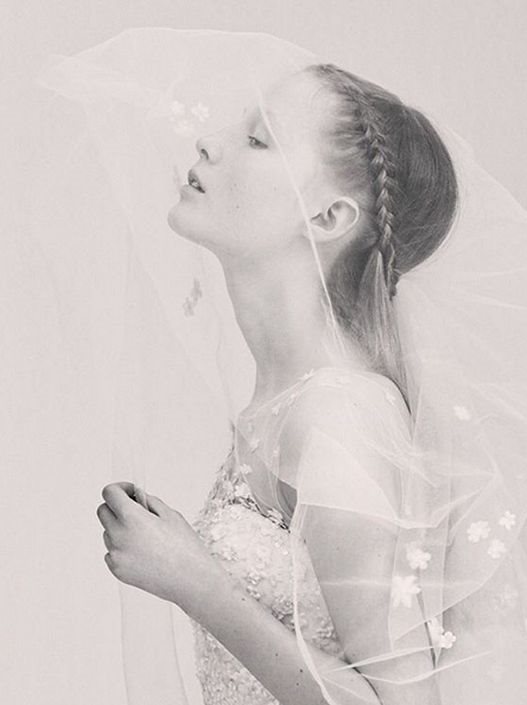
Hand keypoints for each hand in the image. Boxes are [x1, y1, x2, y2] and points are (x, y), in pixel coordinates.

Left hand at [96, 482, 223, 615]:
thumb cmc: (185, 546)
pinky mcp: (116, 570)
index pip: (109, 493)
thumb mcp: (170, 514)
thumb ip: (149, 502)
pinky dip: (122, 547)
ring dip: (120, 528)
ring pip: (108, 532)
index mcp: (131, 517)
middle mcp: (118, 535)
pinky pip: (112, 551)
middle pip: (103, 511)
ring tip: (146, 536)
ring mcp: (115, 555)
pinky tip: (143, 552)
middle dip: (116, 506)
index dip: (120, 488)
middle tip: (137, 511)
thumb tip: (135, 498)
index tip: (132, 493)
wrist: (190, 580)